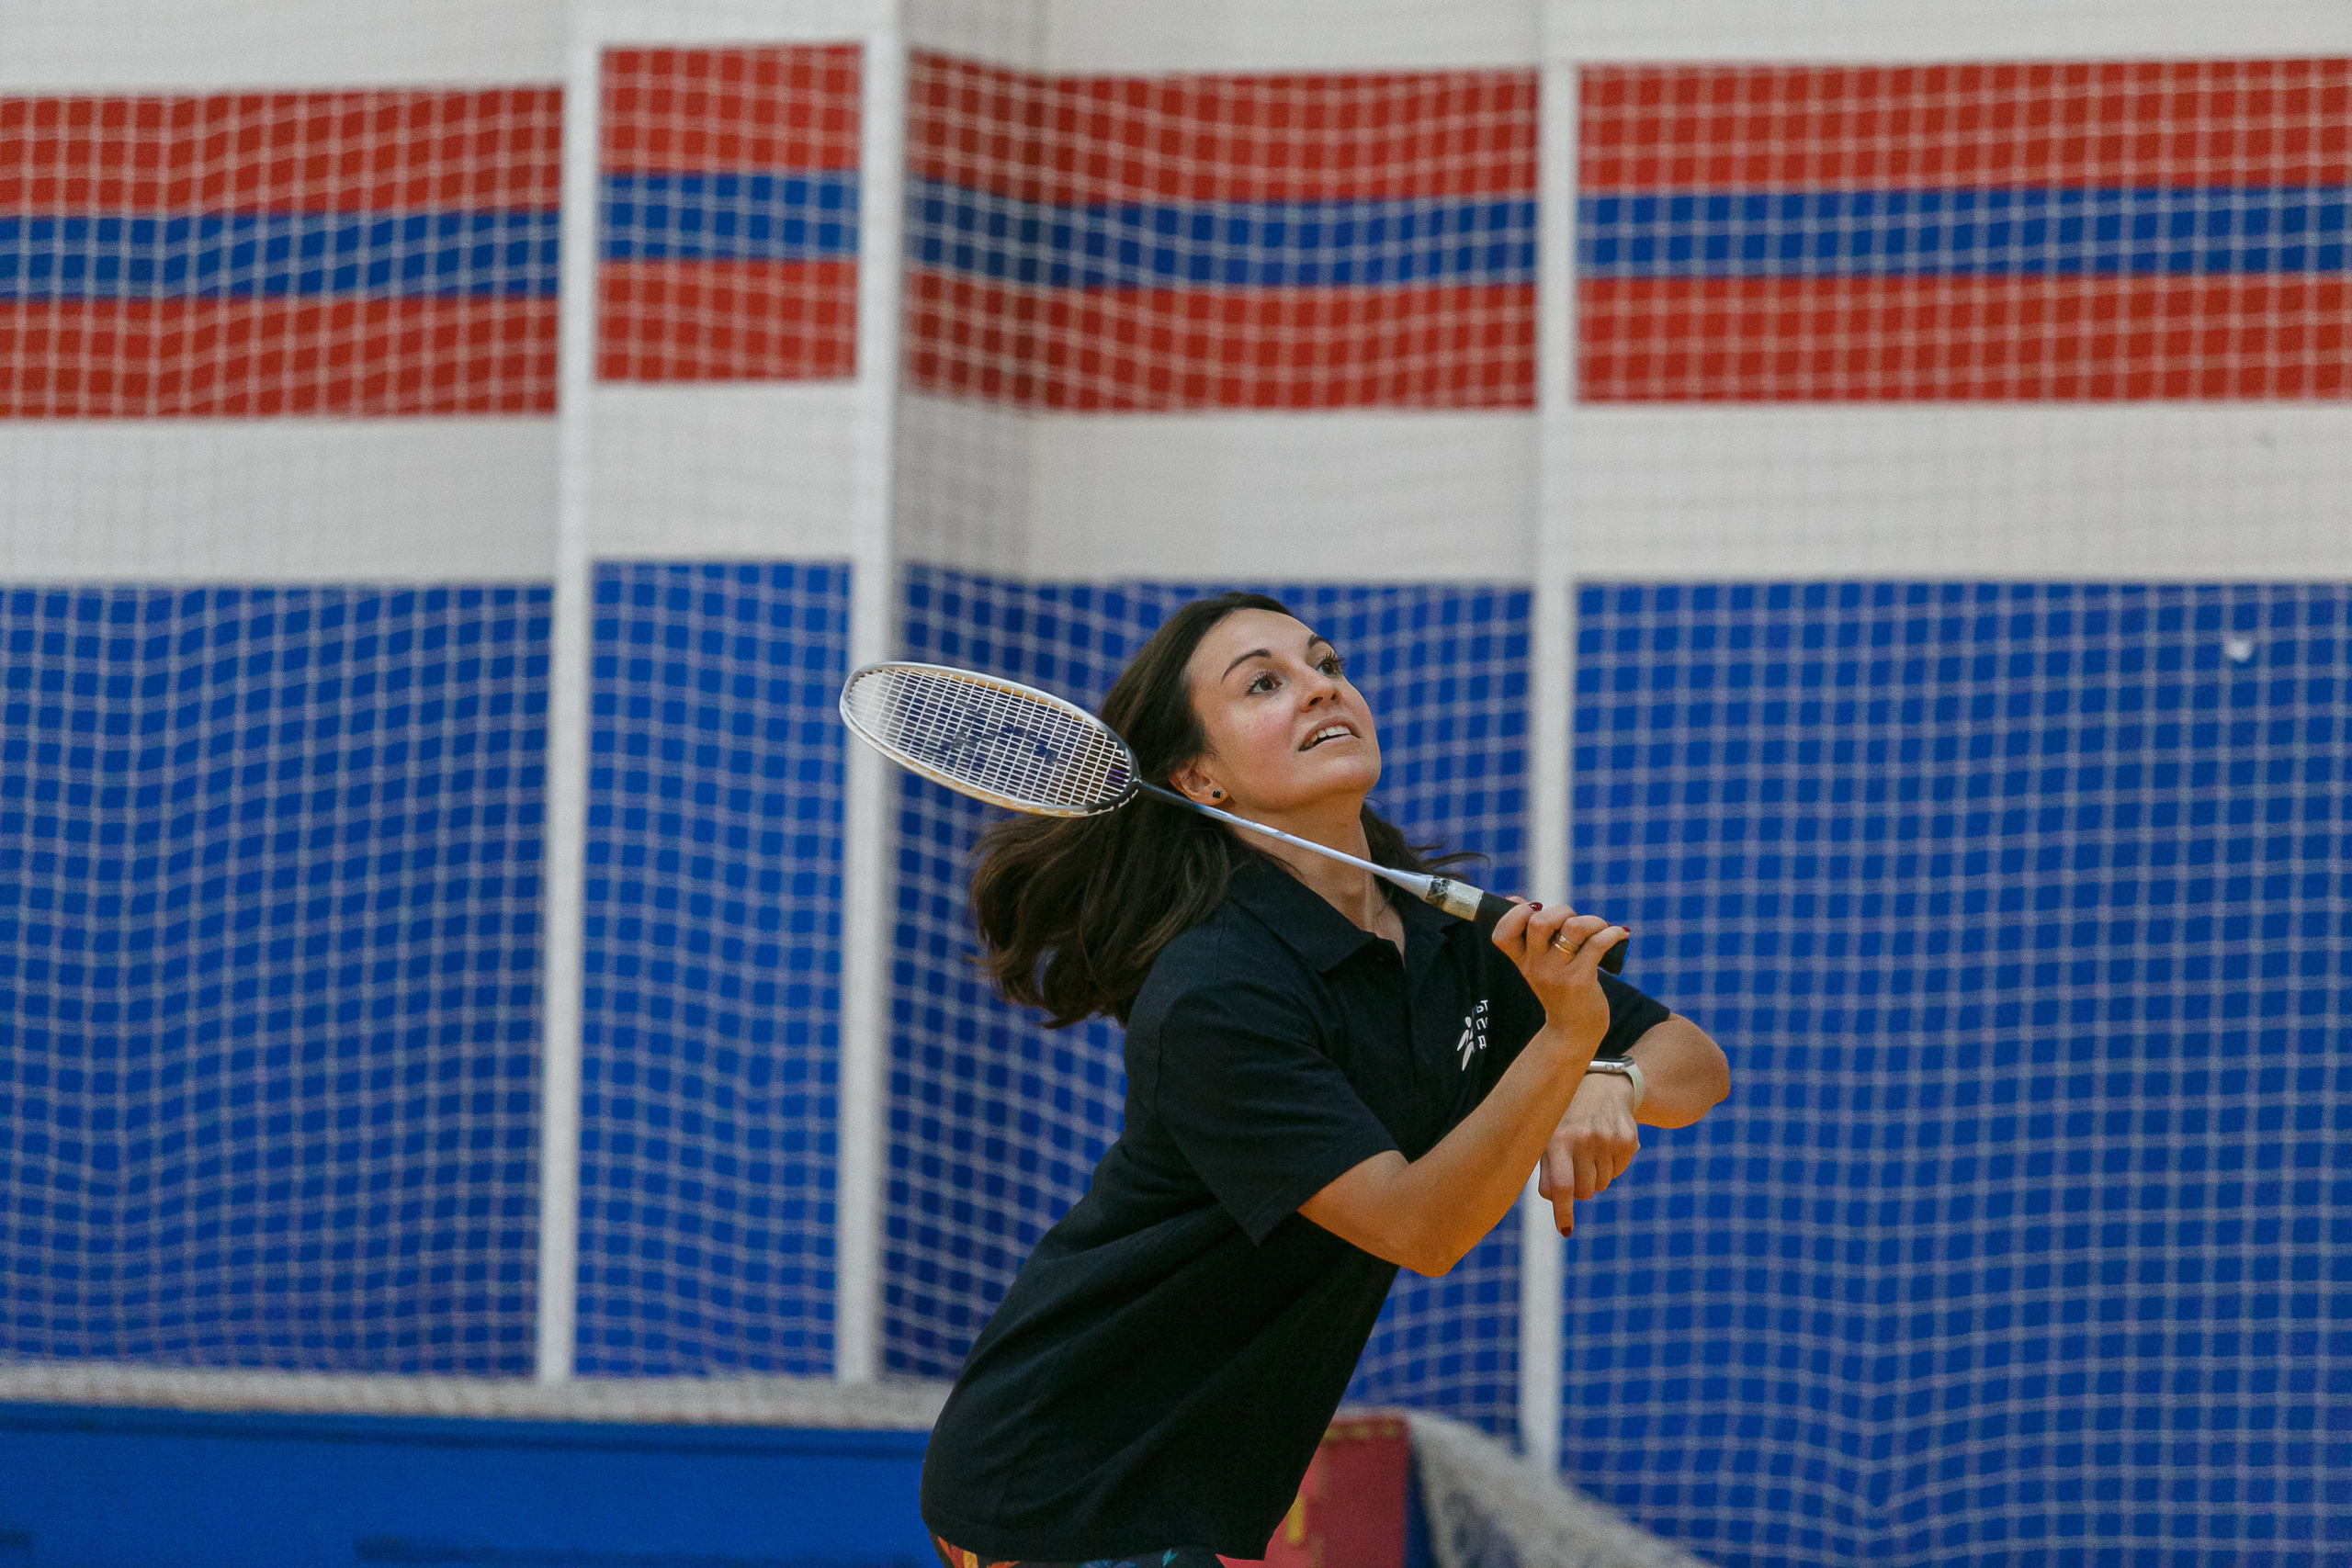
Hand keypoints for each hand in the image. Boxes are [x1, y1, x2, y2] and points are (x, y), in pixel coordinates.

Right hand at [1488, 901, 1628, 1050]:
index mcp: (1521, 960)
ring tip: (1599, 928)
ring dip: (1591, 920)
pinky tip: (1620, 935)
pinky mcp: (1581, 980)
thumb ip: (1527, 934)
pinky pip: (1598, 943)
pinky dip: (1613, 933)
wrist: (1573, 1030)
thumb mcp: (1537, 965)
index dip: (1516, 913)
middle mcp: (1535, 966)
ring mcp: (1557, 974)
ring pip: (1573, 927)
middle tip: (1573, 924)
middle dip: (1562, 910)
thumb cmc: (1559, 990)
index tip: (1535, 910)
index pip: (1502, 933)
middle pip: (1540, 922)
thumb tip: (1514, 900)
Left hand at [1538, 1072, 1639, 1236]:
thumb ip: (1547, 1170)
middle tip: (1576, 1169)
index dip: (1563, 1212)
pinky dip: (1610, 1166)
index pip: (1562, 1186)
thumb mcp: (1548, 1137)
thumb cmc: (1566, 1120)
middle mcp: (1583, 1138)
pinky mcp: (1627, 1140)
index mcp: (1558, 1139)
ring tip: (1589, 1150)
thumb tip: (1554, 1200)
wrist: (1602, 1087)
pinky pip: (1618, 1172)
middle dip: (1579, 1189)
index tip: (1566, 1231)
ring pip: (1602, 1184)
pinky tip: (1604, 1144)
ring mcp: (1607, 1139)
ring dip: (1595, 1176)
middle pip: (1585, 1191)